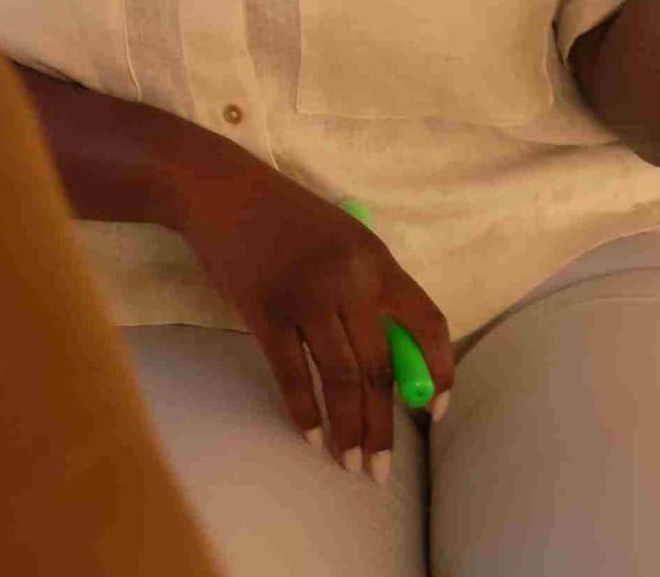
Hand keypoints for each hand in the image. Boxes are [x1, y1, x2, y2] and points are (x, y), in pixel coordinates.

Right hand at [173, 161, 454, 482]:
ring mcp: (305, 296)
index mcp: (377, 260)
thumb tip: (392, 365)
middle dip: (382, 426)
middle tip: (381, 470)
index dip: (439, 373)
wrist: (220, 189)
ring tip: (351, 464)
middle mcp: (349, 280)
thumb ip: (370, 293)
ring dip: (348, 429)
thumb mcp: (345, 242)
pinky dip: (304, 409)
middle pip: (379, 367)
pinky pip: (291, 372)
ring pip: (340, 378)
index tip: (433, 412)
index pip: (427, 324)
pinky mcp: (264, 309)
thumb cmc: (286, 218)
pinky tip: (311, 435)